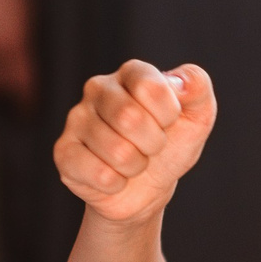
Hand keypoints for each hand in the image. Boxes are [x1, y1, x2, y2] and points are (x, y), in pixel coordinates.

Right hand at [54, 60, 216, 223]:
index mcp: (130, 73)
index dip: (168, 115)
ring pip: (117, 152)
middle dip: (152, 144)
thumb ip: (196, 86)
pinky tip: (112, 176)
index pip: (150, 87)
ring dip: (135, 166)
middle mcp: (98, 88)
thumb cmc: (171, 146)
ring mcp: (76, 119)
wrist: (148, 189)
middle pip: (129, 118)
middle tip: (150, 147)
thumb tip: (179, 83)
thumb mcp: (196, 116)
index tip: (167, 122)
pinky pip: (99, 175)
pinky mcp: (64, 152)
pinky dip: (116, 184)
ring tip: (132, 162)